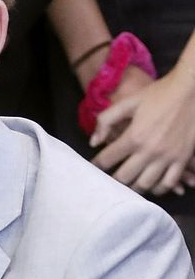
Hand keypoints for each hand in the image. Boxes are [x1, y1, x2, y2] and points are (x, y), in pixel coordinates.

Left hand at [90, 64, 194, 195]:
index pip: (107, 159)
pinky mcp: (182, 158)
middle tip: (110, 178)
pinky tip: (151, 185)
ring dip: (133, 187)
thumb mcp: (128, 102)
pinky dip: (158, 188)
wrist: (192, 89)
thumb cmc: (158, 94)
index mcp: (134, 136)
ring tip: (129, 184)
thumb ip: (106, 120)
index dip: (96, 164)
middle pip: (124, 177)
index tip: (94, 166)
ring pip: (145, 185)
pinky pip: (168, 183)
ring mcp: (168, 157)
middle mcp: (150, 150)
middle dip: (113, 179)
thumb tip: (93, 142)